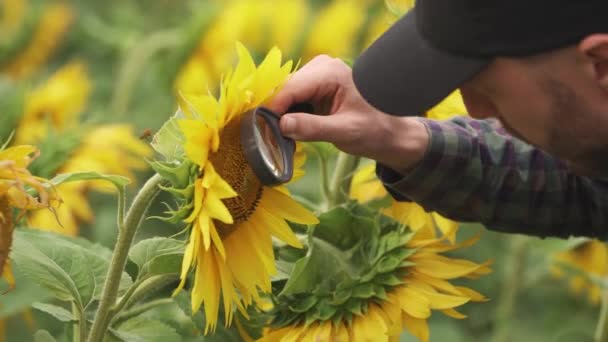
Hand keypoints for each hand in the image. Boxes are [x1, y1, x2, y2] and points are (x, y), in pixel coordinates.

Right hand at [270, 55, 429, 173]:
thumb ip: (313, 128)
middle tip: (271, 140)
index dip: (273, 109)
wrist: (389, 132)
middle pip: (285, 89)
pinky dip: (289, 115)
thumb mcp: (344, 133)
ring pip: (285, 95)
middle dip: (277, 114)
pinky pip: (292, 99)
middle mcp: (321, 67)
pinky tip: (293, 131)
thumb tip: (281, 125)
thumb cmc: (374, 131)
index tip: (261, 131)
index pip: (291, 87)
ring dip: (282, 116)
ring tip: (283, 138)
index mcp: (330, 73)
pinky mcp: (313, 86)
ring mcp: (316, 75)